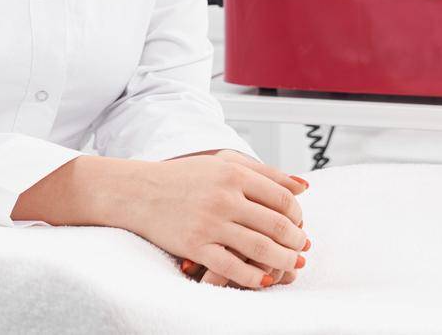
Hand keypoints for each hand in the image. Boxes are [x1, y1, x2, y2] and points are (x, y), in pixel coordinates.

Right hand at [180, 151, 308, 288]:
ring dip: (283, 260)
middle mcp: (224, 197)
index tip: (300, 225)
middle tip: (302, 248)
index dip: (298, 215)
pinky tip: (263, 278)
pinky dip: (253, 277)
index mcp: (234, 174)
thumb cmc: (184, 177)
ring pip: (260, 248)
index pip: (282, 198)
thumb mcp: (224, 163)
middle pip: (276, 225)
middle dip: (296, 241)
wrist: (138, 192)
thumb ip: (265, 172)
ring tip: (292, 265)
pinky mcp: (194, 246)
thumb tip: (303, 186)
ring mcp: (209, 223)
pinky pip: (232, 268)